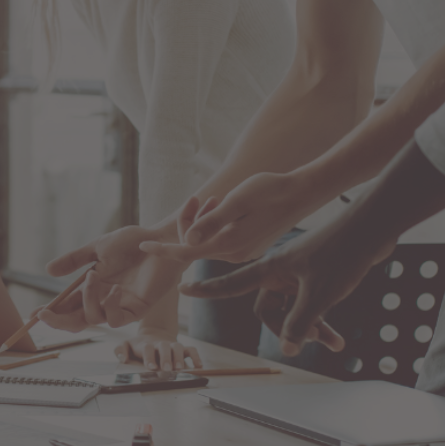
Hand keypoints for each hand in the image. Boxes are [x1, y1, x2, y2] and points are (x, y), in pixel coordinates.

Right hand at [36, 225, 187, 331]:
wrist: (159, 239)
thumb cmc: (133, 241)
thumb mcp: (97, 247)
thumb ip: (74, 260)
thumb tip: (47, 271)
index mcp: (93, 286)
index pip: (68, 305)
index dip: (51, 312)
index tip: (32, 315)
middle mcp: (104, 298)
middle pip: (77, 320)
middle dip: (58, 321)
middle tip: (44, 315)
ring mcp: (120, 305)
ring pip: (94, 319)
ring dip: (87, 300)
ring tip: (92, 276)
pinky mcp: (138, 308)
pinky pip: (117, 318)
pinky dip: (110, 306)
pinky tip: (114, 289)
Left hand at [117, 331, 201, 372]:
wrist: (153, 334)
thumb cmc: (139, 345)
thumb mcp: (126, 345)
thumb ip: (120, 350)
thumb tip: (122, 358)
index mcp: (146, 344)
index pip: (147, 348)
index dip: (149, 357)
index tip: (151, 367)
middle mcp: (160, 344)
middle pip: (164, 347)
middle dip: (166, 358)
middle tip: (167, 369)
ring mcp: (171, 345)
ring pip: (178, 347)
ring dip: (179, 357)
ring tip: (180, 369)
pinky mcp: (182, 348)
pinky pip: (191, 349)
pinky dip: (196, 356)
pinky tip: (198, 366)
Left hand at [141, 173, 317, 264]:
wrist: (301, 193)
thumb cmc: (269, 191)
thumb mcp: (237, 201)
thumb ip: (212, 222)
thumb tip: (189, 241)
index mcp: (230, 245)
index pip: (187, 253)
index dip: (164, 249)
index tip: (144, 245)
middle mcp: (235, 254)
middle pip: (196, 246)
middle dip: (188, 224)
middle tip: (197, 199)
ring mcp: (243, 252)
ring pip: (208, 242)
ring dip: (203, 222)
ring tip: (216, 199)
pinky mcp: (249, 246)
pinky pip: (221, 240)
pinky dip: (215, 225)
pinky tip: (224, 206)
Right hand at [179, 223, 394, 355]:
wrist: (371, 231)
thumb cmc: (340, 255)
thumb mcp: (317, 295)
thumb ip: (298, 324)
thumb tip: (285, 348)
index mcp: (269, 269)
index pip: (230, 283)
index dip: (207, 289)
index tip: (184, 287)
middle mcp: (279, 272)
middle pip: (268, 309)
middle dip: (285, 329)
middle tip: (306, 341)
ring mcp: (297, 275)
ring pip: (292, 310)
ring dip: (309, 328)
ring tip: (332, 341)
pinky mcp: (316, 277)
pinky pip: (310, 305)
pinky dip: (321, 321)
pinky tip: (337, 337)